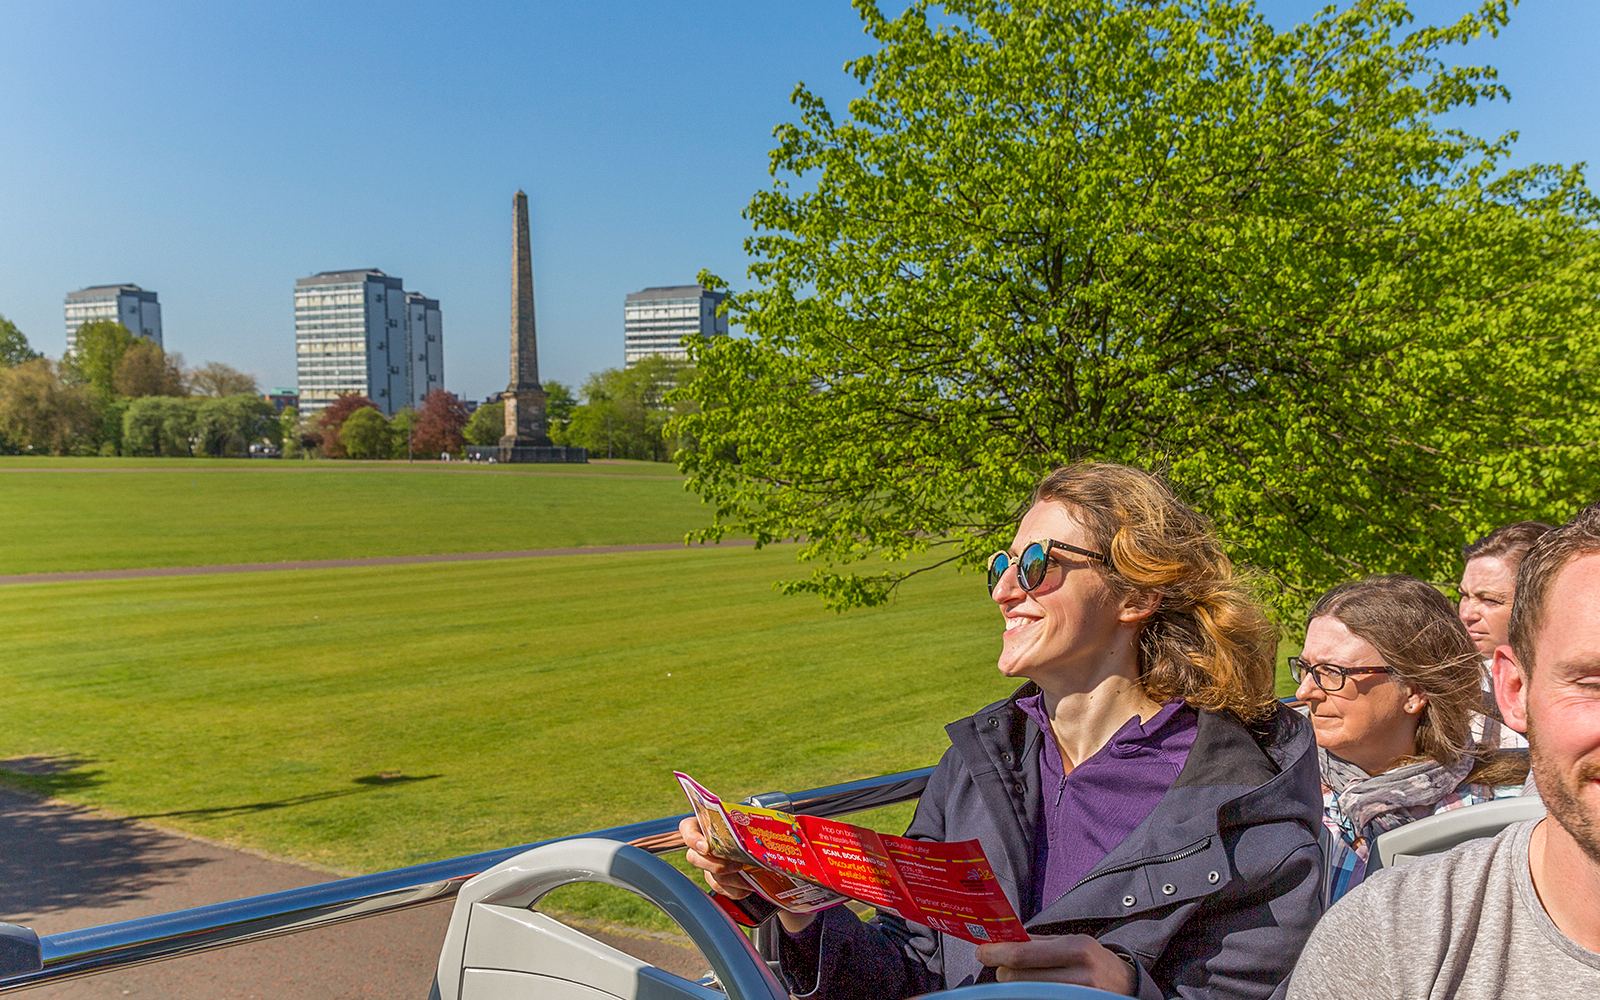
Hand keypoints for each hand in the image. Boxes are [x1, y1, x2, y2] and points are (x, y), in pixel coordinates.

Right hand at [678, 815, 818, 934]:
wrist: (768, 847)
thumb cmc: (760, 828)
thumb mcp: (759, 820)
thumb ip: (759, 820)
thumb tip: (781, 824)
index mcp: (711, 823)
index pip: (687, 828)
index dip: (692, 837)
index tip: (706, 846)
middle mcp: (706, 845)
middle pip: (693, 857)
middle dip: (713, 864)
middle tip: (735, 865)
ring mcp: (710, 864)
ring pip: (709, 876)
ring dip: (729, 880)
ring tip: (748, 879)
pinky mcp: (719, 880)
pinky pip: (720, 889)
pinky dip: (734, 890)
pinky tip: (748, 888)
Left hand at [975, 935, 1136, 995]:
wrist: (1126, 985)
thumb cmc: (1094, 961)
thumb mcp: (1072, 942)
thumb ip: (1038, 941)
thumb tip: (1003, 938)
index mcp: (1077, 949)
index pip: (1023, 954)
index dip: (996, 953)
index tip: (982, 951)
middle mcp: (1080, 975)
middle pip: (1019, 978)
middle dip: (1003, 971)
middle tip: (1001, 967)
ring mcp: (1078, 996)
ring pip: (1025, 992)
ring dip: (1014, 985)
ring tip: (1019, 978)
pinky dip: (1028, 994)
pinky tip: (1031, 988)